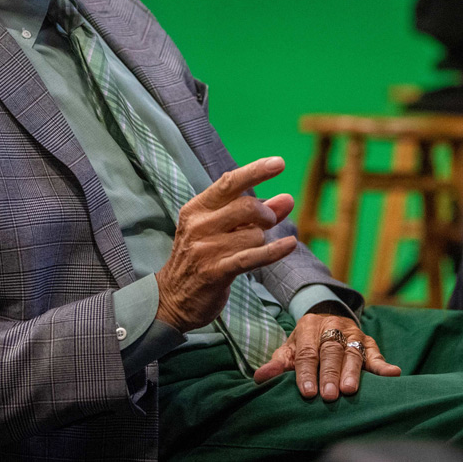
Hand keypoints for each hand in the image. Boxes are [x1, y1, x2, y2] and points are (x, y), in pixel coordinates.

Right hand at [155, 157, 297, 332]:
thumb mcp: (220, 230)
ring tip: (252, 248)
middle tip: (268, 222)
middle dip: (265, 214)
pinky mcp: (215, 272)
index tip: (280, 163)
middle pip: (246, 206)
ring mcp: (205, 249)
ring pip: (253, 234)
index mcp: (196, 208)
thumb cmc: (200, 258)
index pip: (229, 182)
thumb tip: (287, 200)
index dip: (256, 170)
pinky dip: (275, 251)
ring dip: (262, 240)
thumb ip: (254, 213)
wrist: (172, 299)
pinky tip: (289, 245)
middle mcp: (198, 225)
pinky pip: (253, 256)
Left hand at [252, 311, 401, 400]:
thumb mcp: (289, 348)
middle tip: (330, 395)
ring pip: (353, 352)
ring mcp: (352, 332)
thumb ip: (278, 363)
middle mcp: (332, 326)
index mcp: (308, 326)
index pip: (307, 352)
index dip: (307, 372)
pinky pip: (376, 353)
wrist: (325, 320)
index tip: (307, 392)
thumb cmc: (305, 343)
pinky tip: (393, 374)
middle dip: (330, 374)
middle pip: (331, 351)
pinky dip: (384, 365)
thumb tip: (260, 378)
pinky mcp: (368, 341)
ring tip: (350, 390)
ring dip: (353, 371)